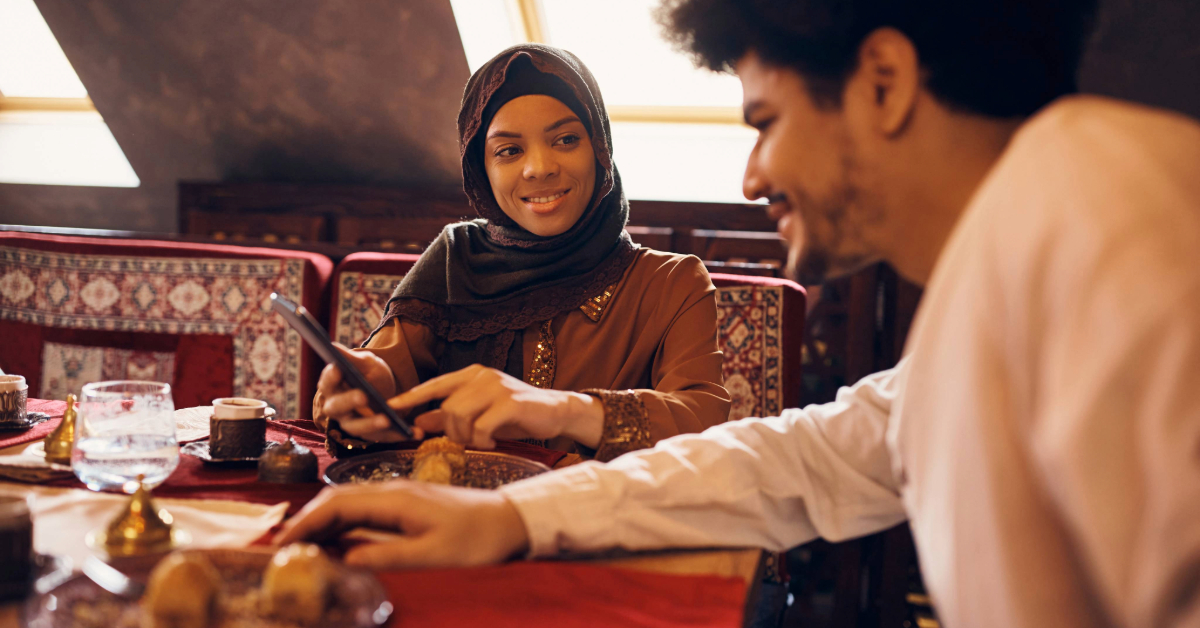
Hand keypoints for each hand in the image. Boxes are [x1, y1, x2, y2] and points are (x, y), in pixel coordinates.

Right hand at [274, 481, 529, 568]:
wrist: (511, 520)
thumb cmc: (478, 539)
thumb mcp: (433, 555)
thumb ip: (388, 556)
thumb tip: (344, 559)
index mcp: (396, 498)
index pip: (336, 504)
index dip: (306, 522)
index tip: (282, 543)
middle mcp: (393, 489)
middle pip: (336, 498)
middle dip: (306, 520)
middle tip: (283, 548)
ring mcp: (401, 493)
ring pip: (349, 501)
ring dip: (323, 521)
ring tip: (302, 546)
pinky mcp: (408, 503)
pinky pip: (365, 508)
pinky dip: (343, 522)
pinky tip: (338, 540)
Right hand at [315, 344, 408, 438]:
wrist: (384, 388)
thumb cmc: (368, 373)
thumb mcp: (365, 363)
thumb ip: (352, 359)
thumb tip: (333, 347)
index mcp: (332, 388)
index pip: (327, 383)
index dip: (330, 377)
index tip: (337, 369)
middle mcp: (338, 409)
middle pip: (337, 408)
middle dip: (349, 402)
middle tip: (363, 396)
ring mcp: (353, 424)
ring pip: (358, 428)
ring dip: (372, 424)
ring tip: (388, 420)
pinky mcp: (372, 435)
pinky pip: (384, 437)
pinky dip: (399, 435)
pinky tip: (416, 433)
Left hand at [338, 364, 603, 448]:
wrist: (558, 411)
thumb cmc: (516, 414)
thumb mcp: (481, 412)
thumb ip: (451, 416)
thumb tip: (418, 423)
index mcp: (471, 375)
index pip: (433, 386)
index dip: (409, 399)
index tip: (387, 410)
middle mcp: (481, 376)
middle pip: (447, 408)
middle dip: (452, 431)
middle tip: (470, 440)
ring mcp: (496, 387)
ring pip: (461, 417)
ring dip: (468, 437)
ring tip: (484, 439)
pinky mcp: (511, 402)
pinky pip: (482, 427)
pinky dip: (484, 438)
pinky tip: (495, 439)